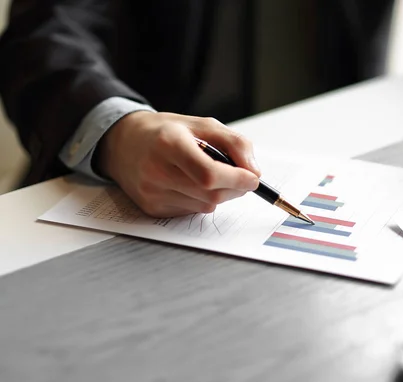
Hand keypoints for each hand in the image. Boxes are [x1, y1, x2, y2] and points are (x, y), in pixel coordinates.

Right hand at [96, 112, 260, 217]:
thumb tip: (254, 171)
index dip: (236, 179)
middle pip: (211, 193)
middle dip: (234, 188)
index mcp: (169, 143)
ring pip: (205, 205)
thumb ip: (234, 144)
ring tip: (208, 175)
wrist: (124, 143)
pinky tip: (190, 184)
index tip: (253, 178)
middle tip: (239, 177)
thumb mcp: (203, 125)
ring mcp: (152, 193)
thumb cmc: (166, 132)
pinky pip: (192, 211)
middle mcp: (156, 171)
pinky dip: (201, 200)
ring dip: (219, 194)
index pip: (209, 173)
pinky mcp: (152, 208)